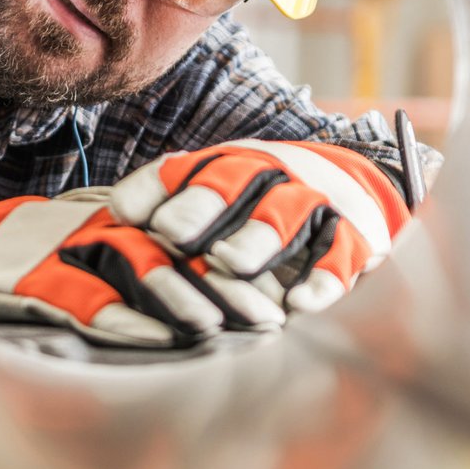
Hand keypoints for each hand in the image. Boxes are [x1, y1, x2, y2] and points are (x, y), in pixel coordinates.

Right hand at [0, 187, 279, 347]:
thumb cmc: (25, 256)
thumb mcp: (90, 247)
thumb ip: (139, 255)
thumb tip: (209, 292)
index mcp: (115, 215)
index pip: (186, 233)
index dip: (230, 262)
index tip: (276, 292)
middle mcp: (93, 224)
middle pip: (171, 245)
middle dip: (222, 281)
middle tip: (266, 315)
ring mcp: (60, 248)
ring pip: (133, 265)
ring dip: (179, 298)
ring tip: (217, 327)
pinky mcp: (27, 278)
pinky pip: (82, 297)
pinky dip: (120, 318)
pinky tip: (156, 340)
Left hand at [109, 141, 410, 315]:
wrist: (354, 183)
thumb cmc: (260, 200)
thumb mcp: (219, 188)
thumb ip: (169, 197)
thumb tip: (115, 212)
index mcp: (232, 163)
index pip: (188, 168)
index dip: (158, 188)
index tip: (125, 212)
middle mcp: (271, 175)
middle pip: (235, 183)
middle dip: (201, 206)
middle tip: (172, 234)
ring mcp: (313, 203)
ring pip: (284, 216)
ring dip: (256, 238)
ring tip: (228, 262)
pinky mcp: (353, 238)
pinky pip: (339, 256)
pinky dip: (322, 280)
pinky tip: (298, 305)